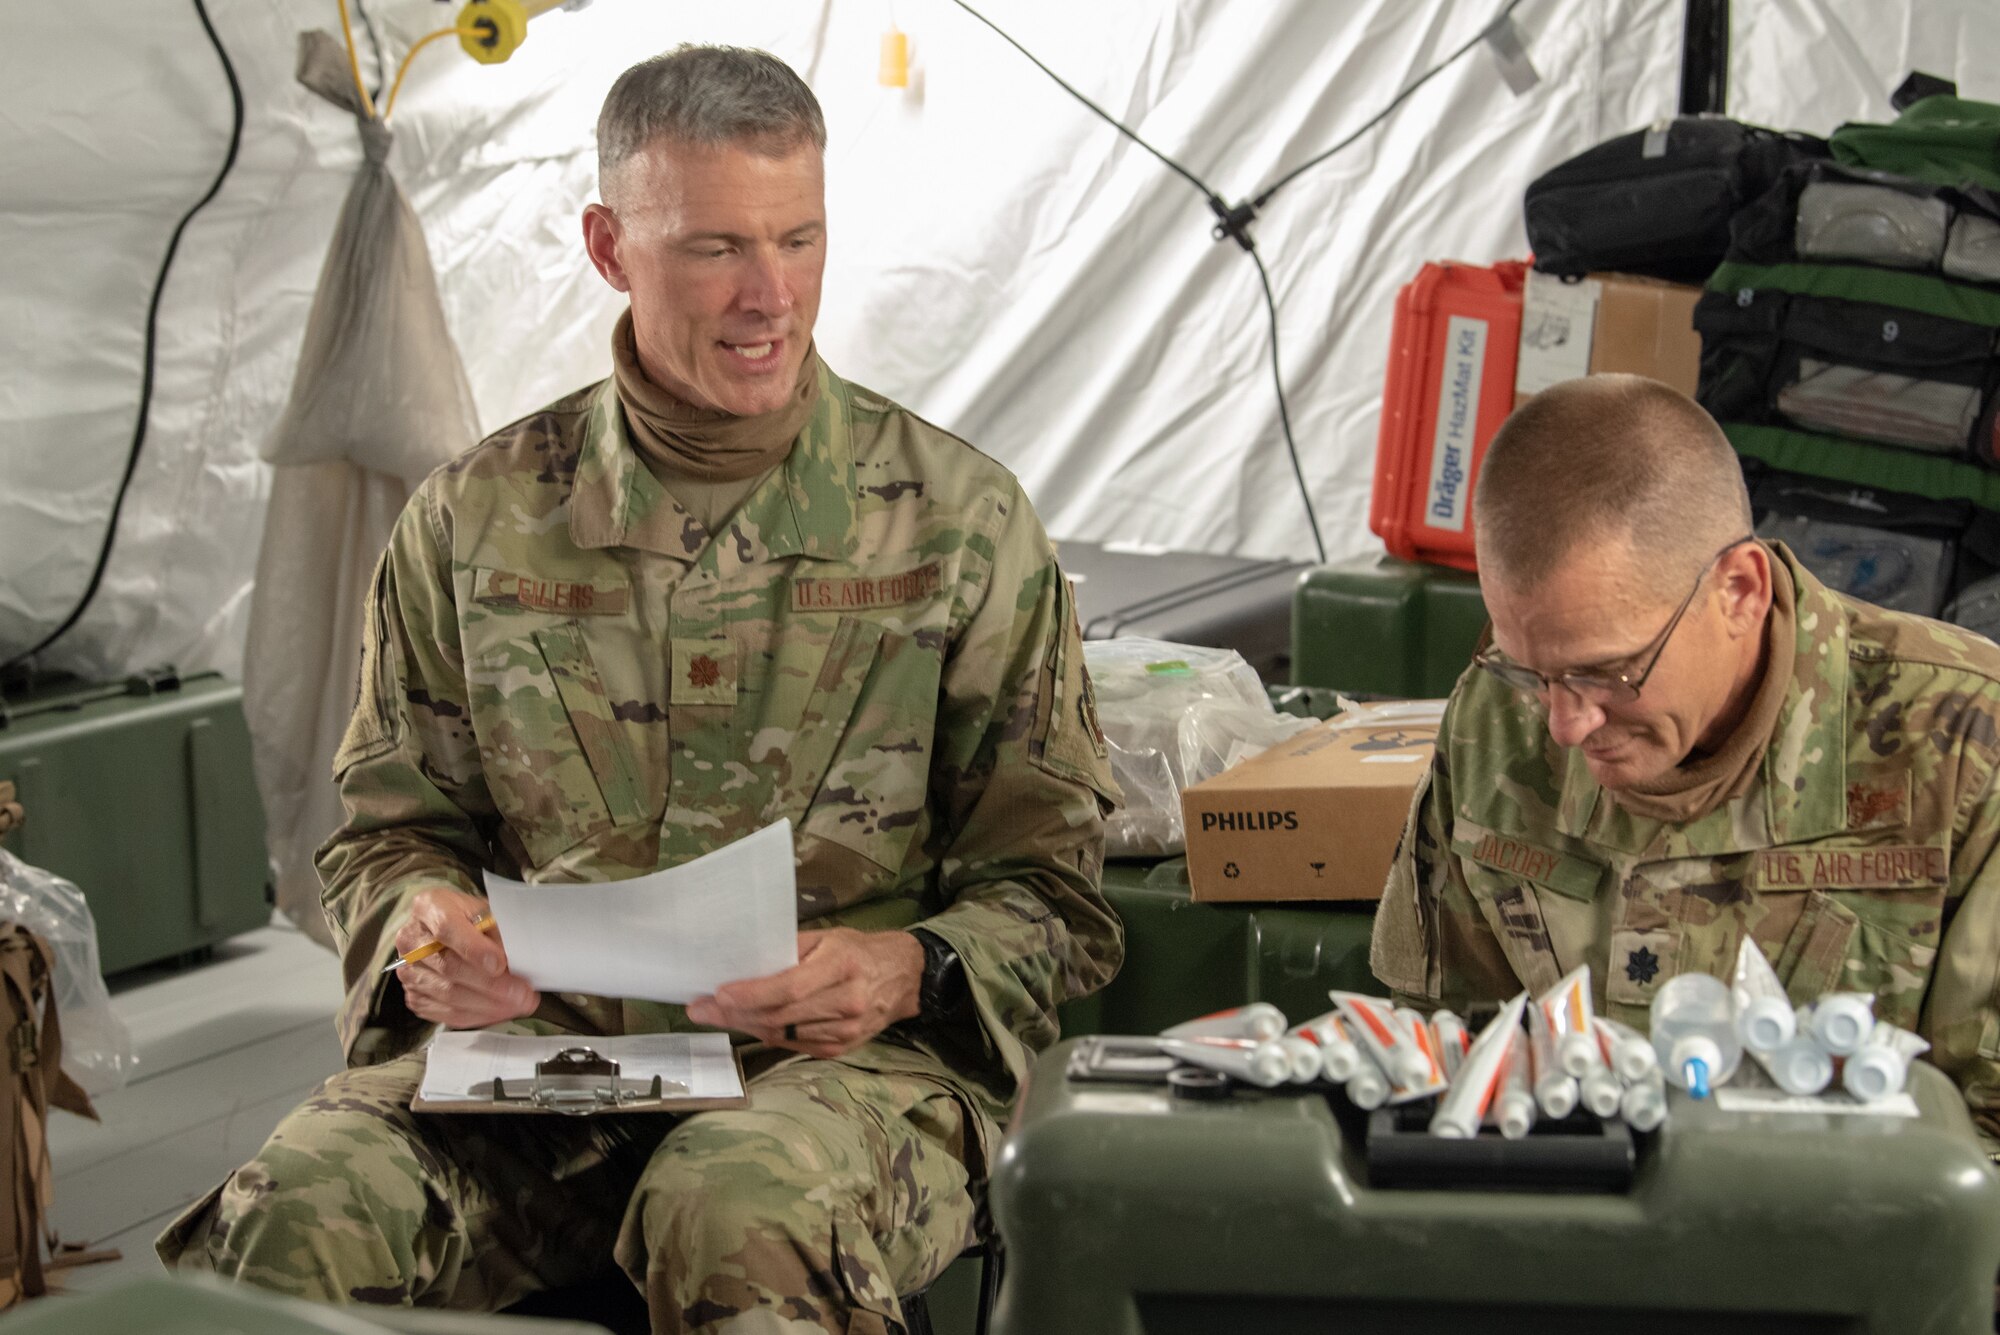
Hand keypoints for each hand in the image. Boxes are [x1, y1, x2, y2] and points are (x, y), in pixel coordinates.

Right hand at [393, 887, 538, 1028]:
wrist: (444, 928)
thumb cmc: (470, 917)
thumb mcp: (486, 911)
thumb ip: (497, 931)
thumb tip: (513, 962)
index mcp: (429, 906)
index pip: (447, 928)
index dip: (474, 949)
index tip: (500, 965)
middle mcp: (411, 939)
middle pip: (450, 967)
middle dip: (491, 985)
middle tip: (522, 993)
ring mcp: (409, 970)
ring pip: (449, 994)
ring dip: (489, 1004)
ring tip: (518, 1004)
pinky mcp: (414, 996)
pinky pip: (446, 1013)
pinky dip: (477, 1015)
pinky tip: (500, 1011)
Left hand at [685, 929, 923, 1058]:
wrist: (904, 978)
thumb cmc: (859, 951)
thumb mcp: (828, 937)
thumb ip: (790, 949)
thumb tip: (745, 963)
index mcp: (843, 965)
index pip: (790, 986)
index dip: (752, 994)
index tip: (718, 994)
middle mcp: (848, 1002)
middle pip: (781, 1015)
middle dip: (735, 1014)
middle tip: (700, 1009)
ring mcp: (847, 1030)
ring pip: (783, 1034)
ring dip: (746, 1026)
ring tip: (718, 1015)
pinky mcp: (842, 1048)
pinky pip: (795, 1045)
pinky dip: (769, 1034)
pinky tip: (751, 1024)